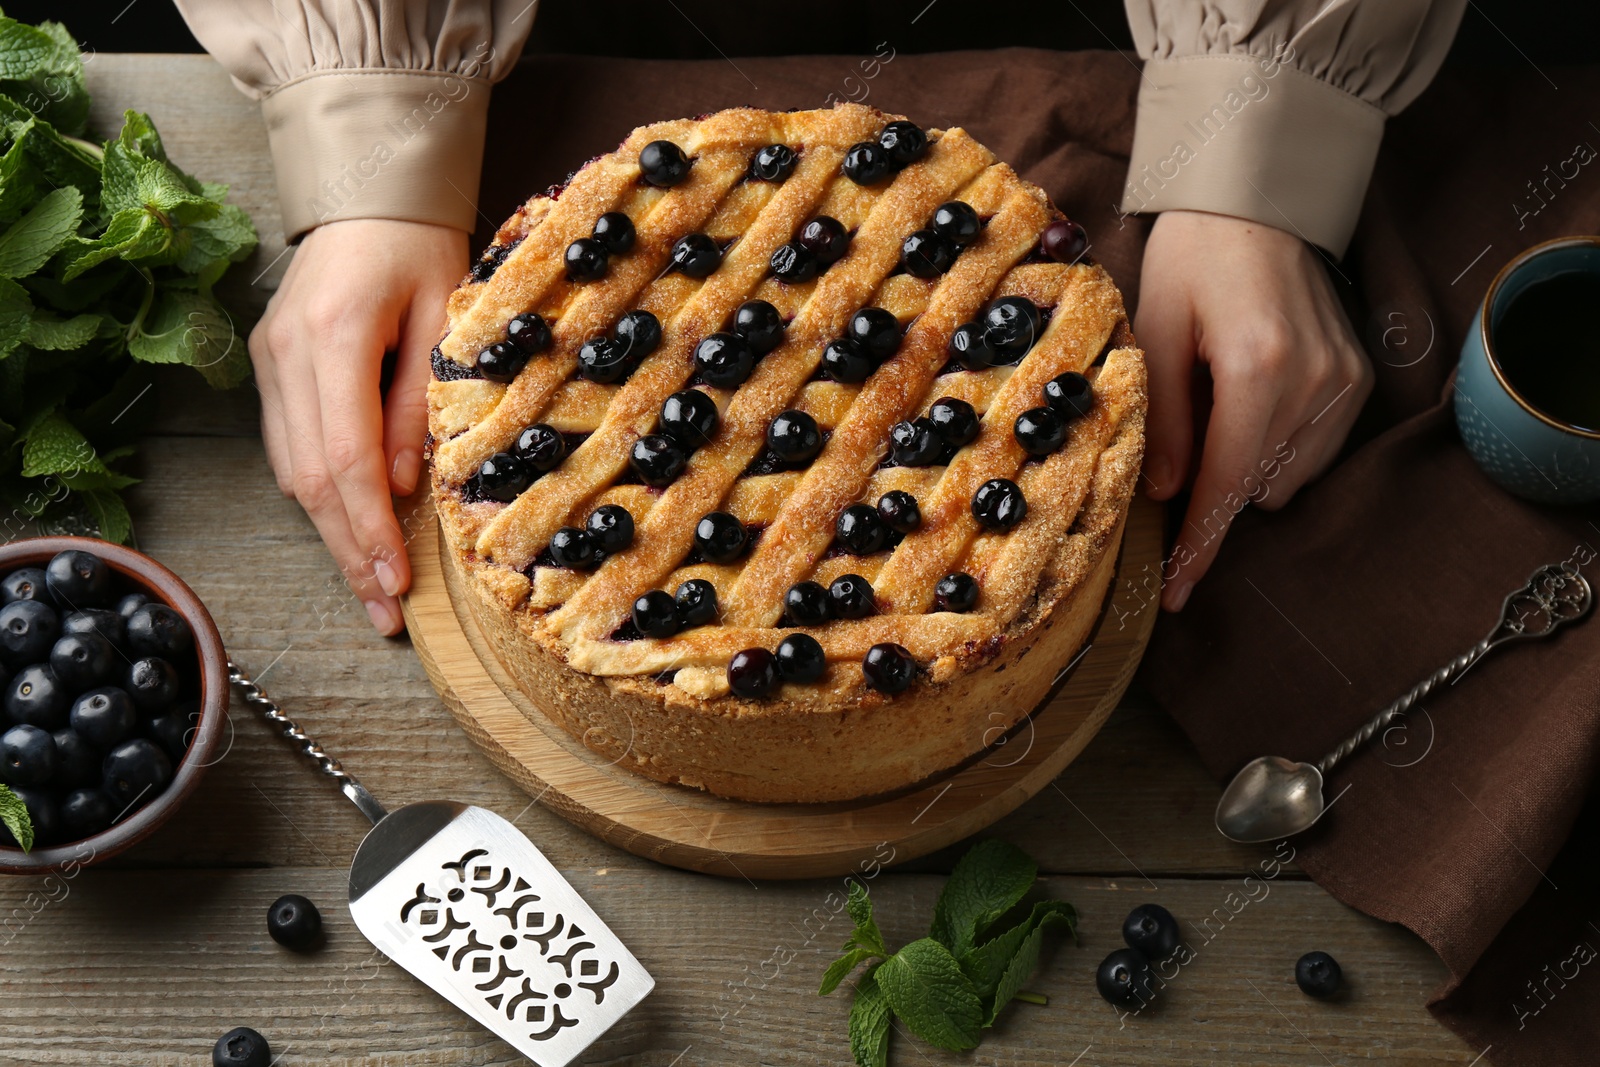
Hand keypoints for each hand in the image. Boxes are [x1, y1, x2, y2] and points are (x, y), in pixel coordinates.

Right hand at [251, 219, 466, 634]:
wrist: (369, 195)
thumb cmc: (420, 247)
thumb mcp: (444, 320)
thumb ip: (421, 404)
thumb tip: (406, 487)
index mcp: (333, 336)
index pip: (345, 457)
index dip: (370, 528)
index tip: (396, 583)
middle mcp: (286, 354)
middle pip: (310, 478)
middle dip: (349, 551)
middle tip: (384, 612)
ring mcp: (268, 361)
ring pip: (290, 471)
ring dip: (332, 533)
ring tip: (372, 589)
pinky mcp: (268, 367)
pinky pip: (288, 447)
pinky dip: (319, 494)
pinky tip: (350, 531)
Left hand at [1135, 210, 1372, 611]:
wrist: (1258, 202)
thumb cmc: (1194, 257)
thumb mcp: (1156, 330)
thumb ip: (1163, 416)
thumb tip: (1164, 493)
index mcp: (1259, 369)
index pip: (1226, 484)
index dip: (1198, 543)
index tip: (1174, 592)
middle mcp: (1315, 383)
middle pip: (1255, 487)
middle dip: (1209, 490)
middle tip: (1175, 442)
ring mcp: (1345, 383)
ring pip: (1284, 477)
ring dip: (1243, 465)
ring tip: (1215, 401)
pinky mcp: (1359, 380)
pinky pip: (1312, 452)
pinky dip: (1274, 447)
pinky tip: (1249, 402)